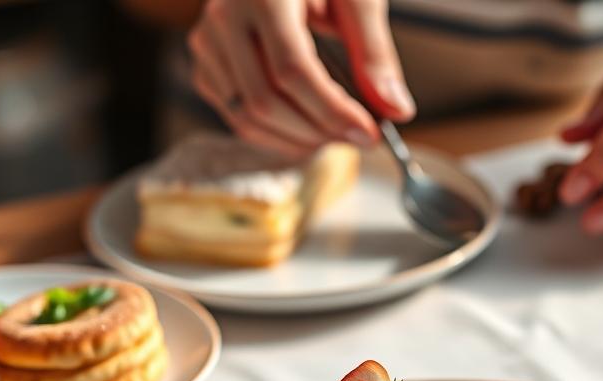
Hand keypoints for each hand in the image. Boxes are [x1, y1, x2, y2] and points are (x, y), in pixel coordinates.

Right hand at [189, 0, 414, 156]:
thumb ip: (375, 53)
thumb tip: (396, 110)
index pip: (292, 70)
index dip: (332, 111)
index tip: (369, 134)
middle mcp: (224, 17)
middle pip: (265, 101)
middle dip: (317, 132)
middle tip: (358, 137)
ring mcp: (208, 43)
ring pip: (247, 117)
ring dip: (297, 140)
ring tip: (336, 134)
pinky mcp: (206, 64)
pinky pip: (237, 117)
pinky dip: (275, 135)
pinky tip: (308, 128)